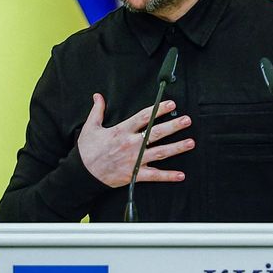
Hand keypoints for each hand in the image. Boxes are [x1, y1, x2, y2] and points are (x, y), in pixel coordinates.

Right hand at [78, 93, 194, 186]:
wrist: (82, 174)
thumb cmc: (87, 151)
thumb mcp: (90, 127)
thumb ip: (97, 110)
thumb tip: (98, 96)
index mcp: (121, 131)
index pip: (143, 117)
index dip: (158, 109)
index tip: (170, 103)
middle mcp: (130, 145)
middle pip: (156, 133)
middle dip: (173, 126)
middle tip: (187, 120)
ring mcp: (134, 160)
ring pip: (159, 153)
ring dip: (176, 148)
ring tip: (191, 142)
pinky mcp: (134, 175)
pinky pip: (154, 176)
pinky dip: (168, 176)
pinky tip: (181, 175)